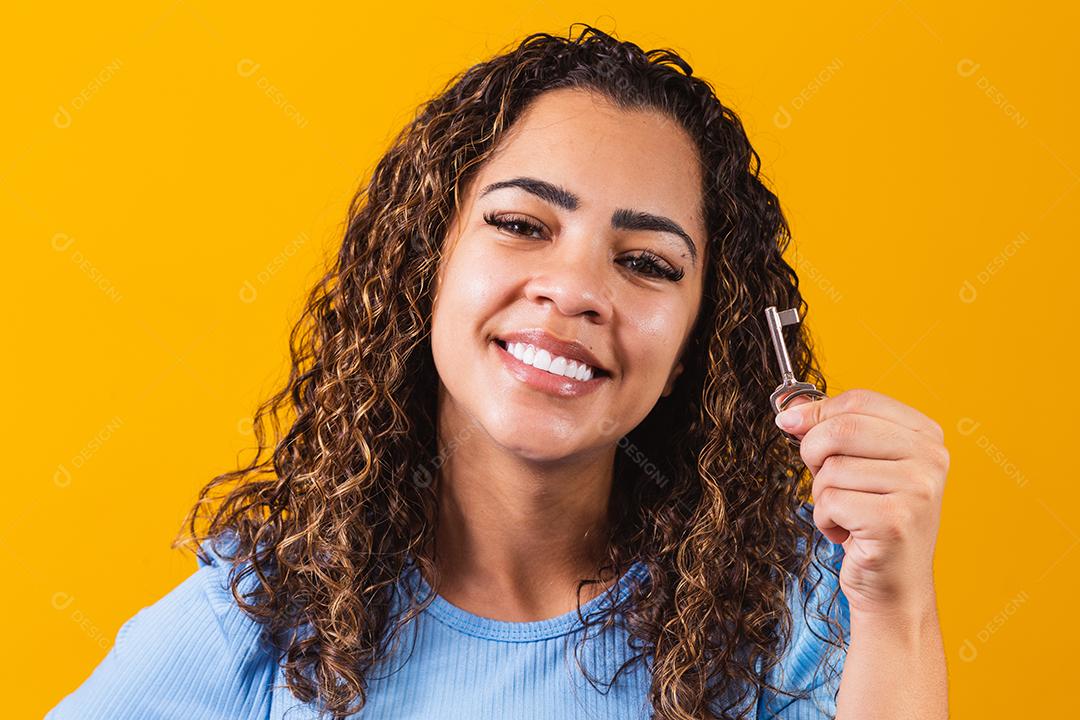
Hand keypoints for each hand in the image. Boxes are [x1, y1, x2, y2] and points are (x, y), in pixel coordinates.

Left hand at [775, 388, 948, 616]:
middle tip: (821, 478)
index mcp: (926, 436)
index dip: (817, 410)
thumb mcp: (858, 466)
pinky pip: (831, 502)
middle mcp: (931, 459)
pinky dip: (826, 520)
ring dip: (822, 495)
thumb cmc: (872, 522)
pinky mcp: (896, 521)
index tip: (790, 422)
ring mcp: (918, 490)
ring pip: (832, 469)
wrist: (895, 588)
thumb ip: (831, 430)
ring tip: (847, 514)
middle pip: (842, 428)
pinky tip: (849, 534)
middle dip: (813, 452)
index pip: (860, 400)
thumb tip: (790, 408)